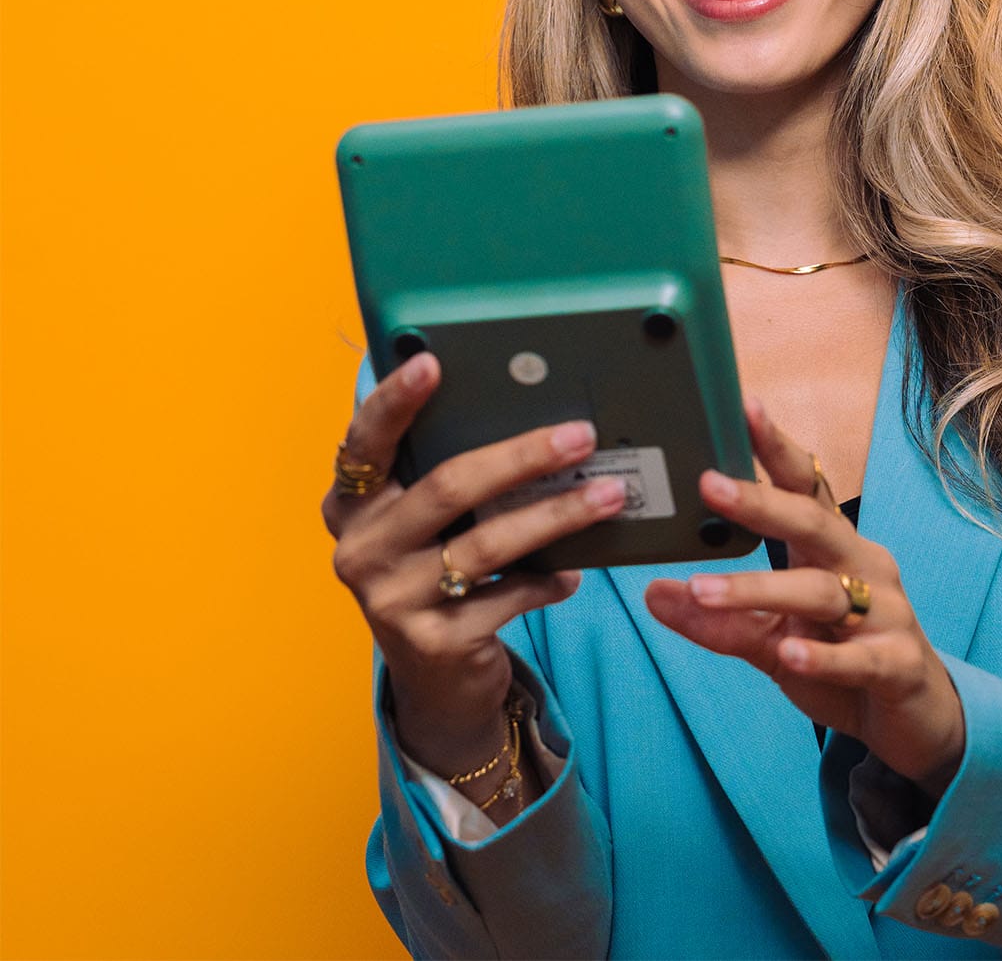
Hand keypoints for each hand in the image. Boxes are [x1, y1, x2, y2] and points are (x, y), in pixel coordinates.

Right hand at [321, 352, 627, 779]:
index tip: (431, 362)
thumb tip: (538, 414)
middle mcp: (361, 549)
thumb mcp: (431, 523)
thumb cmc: (440, 569)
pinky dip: (550, 579)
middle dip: (523, 456)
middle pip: (448, 487)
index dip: (395, 401)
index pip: (366, 443)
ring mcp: (392, 601)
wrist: (436, 678)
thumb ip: (453, 474)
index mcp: (352, 505)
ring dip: (557, 516)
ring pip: (487, 544)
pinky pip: (508, 598)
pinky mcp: (433, 644)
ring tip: (609, 495)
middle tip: (581, 436)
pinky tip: (577, 570)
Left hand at [644, 401, 965, 798]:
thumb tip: (654, 593)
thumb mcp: (772, 641)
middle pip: (813, 524)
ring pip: (823, 591)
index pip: (805, 486)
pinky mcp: (898, 663)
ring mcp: (887, 613)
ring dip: (761, 589)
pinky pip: (858, 656)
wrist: (915, 720)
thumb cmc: (842, 661)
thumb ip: (720, 618)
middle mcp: (863, 567)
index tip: (743, 407)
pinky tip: (789, 651)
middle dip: (762, 502)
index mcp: (834, 548)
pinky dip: (822, 654)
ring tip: (705, 589)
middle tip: (709, 484)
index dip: (776, 447)